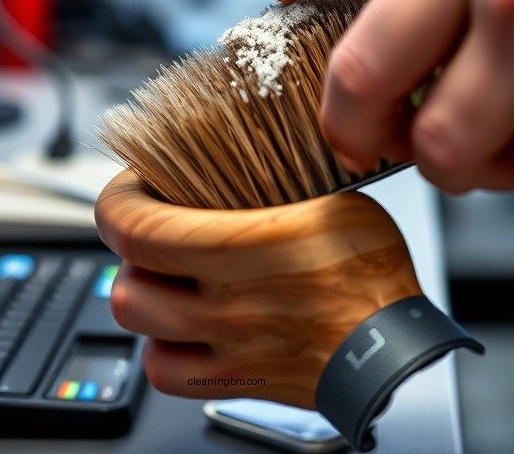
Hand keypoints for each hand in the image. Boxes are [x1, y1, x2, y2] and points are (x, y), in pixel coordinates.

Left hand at [93, 170, 419, 406]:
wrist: (397, 355)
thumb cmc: (373, 272)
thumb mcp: (336, 198)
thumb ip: (286, 175)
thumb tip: (259, 133)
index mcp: (243, 248)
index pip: (138, 229)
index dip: (116, 204)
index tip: (128, 188)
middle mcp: (225, 302)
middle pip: (127, 283)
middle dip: (127, 251)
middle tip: (146, 229)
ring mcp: (226, 346)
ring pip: (140, 328)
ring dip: (142, 296)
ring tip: (159, 274)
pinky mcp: (235, 381)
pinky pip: (166, 373)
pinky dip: (161, 347)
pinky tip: (180, 325)